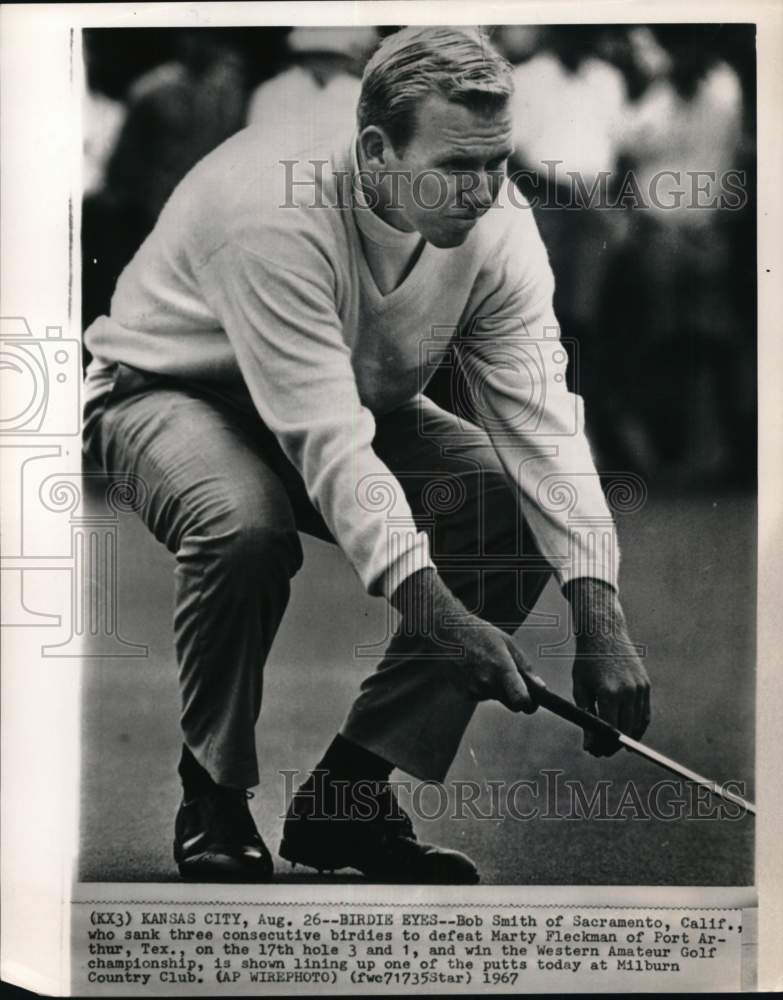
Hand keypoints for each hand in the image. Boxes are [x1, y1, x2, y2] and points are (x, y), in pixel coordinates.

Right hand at [391, 568, 543, 712]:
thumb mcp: (508, 644)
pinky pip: (482, 697)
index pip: (520, 700)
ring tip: (487, 666)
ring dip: (497, 689)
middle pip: (512, 705)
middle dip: (516, 698)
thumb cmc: (482, 634)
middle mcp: (487, 683)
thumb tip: (541, 688)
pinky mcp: (464, 694)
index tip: (532, 702)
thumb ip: (525, 668)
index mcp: (501, 668)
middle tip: (512, 680)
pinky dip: (482, 688)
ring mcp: (474, 690)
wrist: (449, 632)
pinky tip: (475, 670)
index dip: (529, 704)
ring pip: (496, 699)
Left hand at [565, 578, 650, 755]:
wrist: (604, 633)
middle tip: (601, 752)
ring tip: (612, 744)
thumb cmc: (586, 661)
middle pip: (625, 731)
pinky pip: (644, 714)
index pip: (610, 730)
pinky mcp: (646, 685)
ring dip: (626, 738)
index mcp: (609, 692)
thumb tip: (590, 746)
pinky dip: (637, 726)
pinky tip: (627, 733)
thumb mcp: (581, 688)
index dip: (603, 745)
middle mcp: (628, 691)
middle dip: (613, 745)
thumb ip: (586, 717)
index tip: (595, 752)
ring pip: (638, 725)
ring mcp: (640, 688)